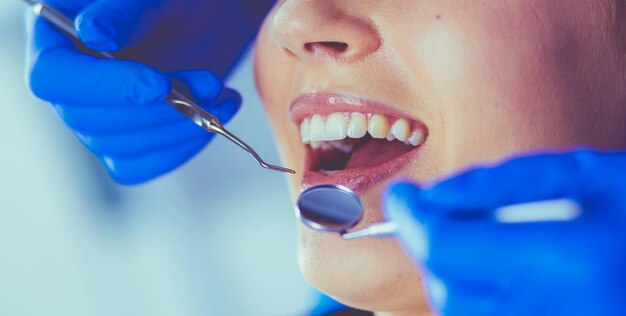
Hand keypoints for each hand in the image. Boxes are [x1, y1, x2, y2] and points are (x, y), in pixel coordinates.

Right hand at [25, 0, 272, 183]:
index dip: (105, 87)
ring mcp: (95, 117)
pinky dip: (178, 149)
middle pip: (87, 119)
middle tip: (211, 85)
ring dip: (177, 128)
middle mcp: (69, 84)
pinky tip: (214, 120)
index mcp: (55, 37)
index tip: (160, 85)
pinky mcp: (126, 140)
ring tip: (222, 95)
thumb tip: (92, 32)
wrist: (209, 19)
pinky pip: (138, 166)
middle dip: (157, 109)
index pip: (53, 77)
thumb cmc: (179, 0)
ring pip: (117, 147)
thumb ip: (124, 10)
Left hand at [384, 149, 625, 315]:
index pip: (448, 249)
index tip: (404, 194)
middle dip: (429, 247)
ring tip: (478, 238)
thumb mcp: (589, 174)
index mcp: (570, 262)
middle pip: (447, 289)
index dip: (412, 218)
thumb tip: (433, 196)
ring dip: (450, 274)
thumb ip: (504, 181)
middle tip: (438, 212)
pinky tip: (499, 270)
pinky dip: (475, 298)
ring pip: (461, 315)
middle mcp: (560, 315)